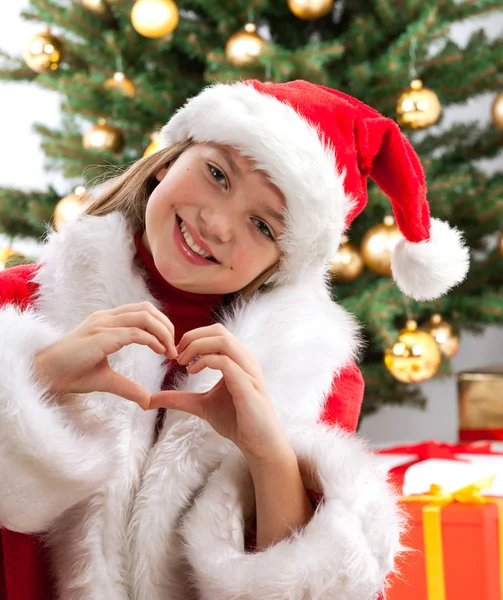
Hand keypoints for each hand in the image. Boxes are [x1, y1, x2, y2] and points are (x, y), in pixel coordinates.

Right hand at [33, 302, 176, 408]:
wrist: (45, 374)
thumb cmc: (70, 373)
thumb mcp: (106, 379)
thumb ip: (127, 387)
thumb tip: (147, 401)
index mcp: (107, 321)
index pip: (142, 311)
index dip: (161, 325)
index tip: (169, 347)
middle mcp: (106, 318)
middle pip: (147, 309)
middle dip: (167, 326)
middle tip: (174, 348)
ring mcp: (102, 324)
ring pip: (144, 316)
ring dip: (163, 332)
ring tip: (169, 351)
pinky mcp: (100, 336)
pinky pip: (133, 332)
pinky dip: (152, 340)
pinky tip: (160, 352)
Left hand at [149, 324, 288, 460]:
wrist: (258, 444)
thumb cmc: (236, 421)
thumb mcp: (201, 405)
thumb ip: (179, 399)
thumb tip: (150, 400)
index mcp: (237, 360)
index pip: (216, 333)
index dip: (193, 336)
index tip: (176, 352)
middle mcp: (245, 360)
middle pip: (218, 331)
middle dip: (192, 337)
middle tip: (175, 354)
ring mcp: (248, 371)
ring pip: (223, 341)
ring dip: (197, 346)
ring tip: (182, 362)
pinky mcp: (247, 385)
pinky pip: (226, 362)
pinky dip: (205, 361)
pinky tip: (192, 371)